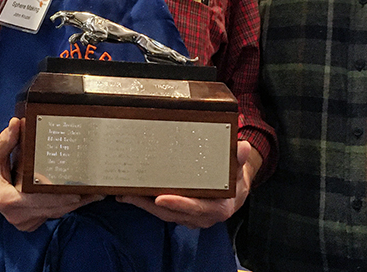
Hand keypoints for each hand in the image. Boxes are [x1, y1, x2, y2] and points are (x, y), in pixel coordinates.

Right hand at [0, 117, 102, 231]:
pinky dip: (67, 207)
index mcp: (7, 199)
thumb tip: (16, 123)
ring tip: (96, 194)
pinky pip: (52, 215)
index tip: (76, 193)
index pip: (37, 201)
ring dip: (75, 205)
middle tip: (97, 191)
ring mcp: (24, 221)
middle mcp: (16, 214)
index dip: (57, 197)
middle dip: (75, 201)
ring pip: (55, 214)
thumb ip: (6, 140)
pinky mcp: (30, 222)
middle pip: (52, 210)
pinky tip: (84, 198)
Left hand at [116, 140, 256, 228]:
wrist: (234, 191)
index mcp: (217, 208)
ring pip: (162, 213)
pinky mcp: (178, 213)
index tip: (161, 198)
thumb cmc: (233, 178)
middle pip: (172, 213)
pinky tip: (129, 194)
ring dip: (142, 204)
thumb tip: (242, 147)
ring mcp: (188, 217)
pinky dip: (144, 203)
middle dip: (149, 205)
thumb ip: (238, 158)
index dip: (178, 204)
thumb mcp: (238, 168)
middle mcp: (201, 217)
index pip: (195, 208)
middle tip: (130, 194)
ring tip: (124, 193)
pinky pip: (160, 210)